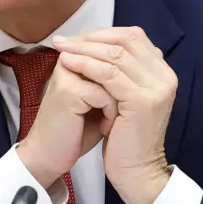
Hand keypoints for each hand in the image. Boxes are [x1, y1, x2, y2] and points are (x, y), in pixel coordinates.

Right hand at [15, 58, 117, 190]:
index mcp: (76, 55)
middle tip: (124, 111)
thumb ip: (118, 76)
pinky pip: (106, 95)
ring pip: (114, 78)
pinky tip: (105, 128)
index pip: (116, 47)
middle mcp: (70, 58)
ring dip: (120, 104)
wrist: (50, 156)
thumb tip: (151, 58)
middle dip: (126, 90)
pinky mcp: (68, 91)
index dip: (129, 77)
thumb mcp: (101, 98)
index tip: (125, 100)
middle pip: (116, 60)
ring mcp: (68, 73)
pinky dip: (111, 114)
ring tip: (115, 120)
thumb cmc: (78, 129)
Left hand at [53, 27, 176, 203]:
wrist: (136, 171)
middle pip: (125, 41)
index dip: (102, 33)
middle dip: (91, 37)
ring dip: (84, 49)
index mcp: (162, 73)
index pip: (133, 37)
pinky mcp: (142, 101)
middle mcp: (165, 77)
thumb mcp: (126, 99)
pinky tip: (68, 63)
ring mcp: (156, 88)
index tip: (76, 38)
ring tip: (61, 49)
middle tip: (64, 40)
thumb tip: (97, 46)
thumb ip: (122, 74)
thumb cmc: (125, 138)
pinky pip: (109, 75)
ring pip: (116, 55)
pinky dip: (86, 65)